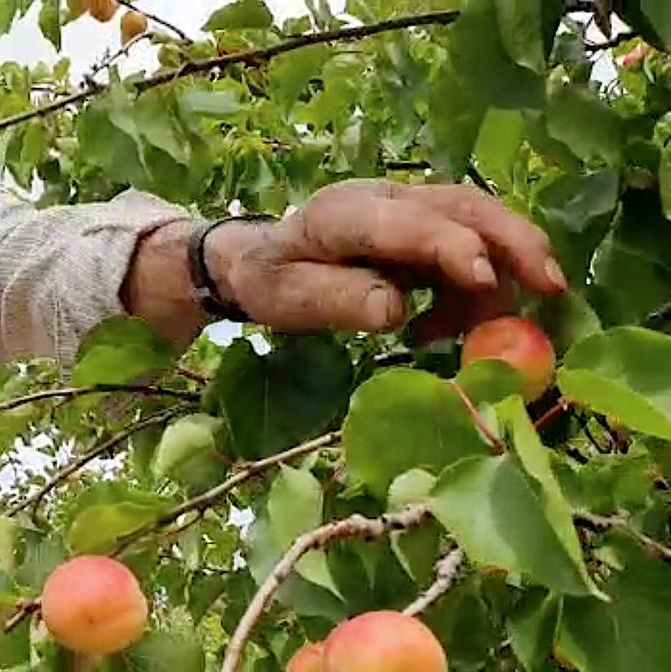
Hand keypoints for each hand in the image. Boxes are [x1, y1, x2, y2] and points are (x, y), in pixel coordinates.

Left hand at [206, 180, 566, 340]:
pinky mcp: (426, 226)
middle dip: (512, 242)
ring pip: (478, 224)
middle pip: (462, 206)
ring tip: (468, 333)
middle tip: (551, 287)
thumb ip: (339, 300)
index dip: (447, 245)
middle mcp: (385, 198)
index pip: (404, 222)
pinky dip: (475, 291)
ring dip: (497, 276)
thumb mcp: (287, 299)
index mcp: (341, 213)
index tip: (483, 278)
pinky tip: (443, 329)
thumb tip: (394, 310)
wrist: (261, 258)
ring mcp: (410, 208)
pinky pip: (471, 248)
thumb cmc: (273, 280)